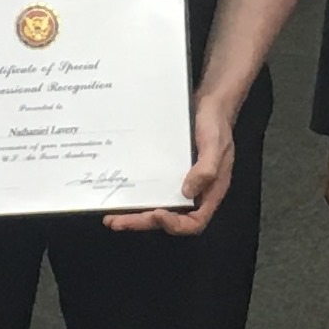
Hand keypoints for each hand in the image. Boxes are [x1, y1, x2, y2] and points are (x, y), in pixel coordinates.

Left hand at [106, 90, 238, 233]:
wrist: (210, 105)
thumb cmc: (216, 125)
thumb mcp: (215, 145)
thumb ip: (206, 169)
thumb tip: (187, 192)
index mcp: (209, 192)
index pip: (194, 221)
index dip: (175, 224)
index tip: (157, 213)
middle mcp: (194, 193)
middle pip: (169, 218)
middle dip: (143, 222)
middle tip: (117, 222)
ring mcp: (180, 184)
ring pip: (158, 208)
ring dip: (136, 216)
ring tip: (112, 218)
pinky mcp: (168, 174)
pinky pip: (154, 191)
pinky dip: (138, 197)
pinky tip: (121, 195)